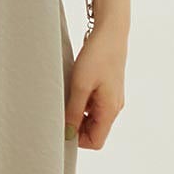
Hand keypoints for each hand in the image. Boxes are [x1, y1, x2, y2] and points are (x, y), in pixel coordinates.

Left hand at [65, 22, 127, 149]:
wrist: (110, 31)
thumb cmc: (97, 56)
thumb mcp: (80, 85)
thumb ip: (73, 112)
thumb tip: (67, 134)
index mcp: (110, 110)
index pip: (95, 141)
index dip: (77, 139)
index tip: (61, 125)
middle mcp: (113, 107)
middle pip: (93, 131)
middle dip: (75, 126)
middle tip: (59, 109)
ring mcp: (111, 98)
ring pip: (91, 118)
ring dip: (76, 112)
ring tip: (65, 96)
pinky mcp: (107, 89)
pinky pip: (92, 104)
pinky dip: (81, 102)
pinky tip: (72, 88)